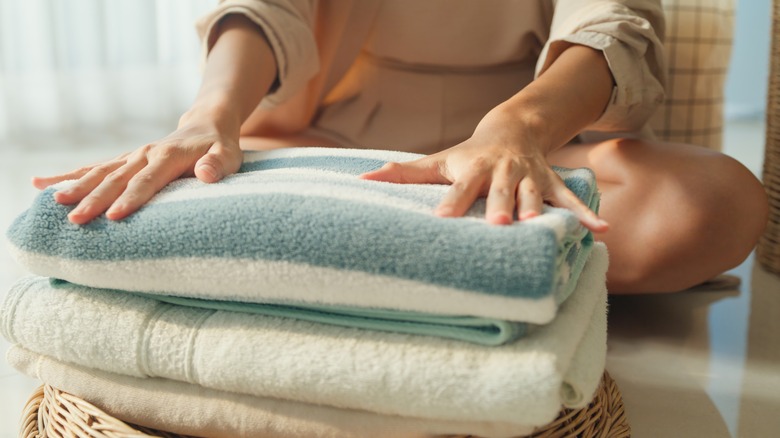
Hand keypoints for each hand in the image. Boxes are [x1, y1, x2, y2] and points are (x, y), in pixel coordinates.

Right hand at [32, 119, 242, 223]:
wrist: (206, 125)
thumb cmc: (219, 147)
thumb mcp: (229, 154)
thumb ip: (219, 165)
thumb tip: (207, 175)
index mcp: (169, 155)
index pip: (148, 180)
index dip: (131, 198)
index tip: (113, 216)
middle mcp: (145, 154)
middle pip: (117, 179)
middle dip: (95, 199)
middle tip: (76, 220)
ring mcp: (132, 156)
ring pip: (100, 172)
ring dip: (77, 187)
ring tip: (52, 202)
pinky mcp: (125, 160)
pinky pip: (94, 168)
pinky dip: (69, 176)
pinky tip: (42, 184)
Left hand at [360, 108, 608, 232]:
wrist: (513, 130)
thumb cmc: (468, 155)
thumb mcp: (438, 161)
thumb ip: (404, 173)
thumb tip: (361, 179)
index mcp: (474, 169)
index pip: (461, 187)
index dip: (452, 202)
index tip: (442, 220)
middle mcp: (504, 172)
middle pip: (502, 190)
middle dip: (501, 206)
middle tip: (499, 224)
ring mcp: (531, 178)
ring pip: (536, 194)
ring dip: (540, 209)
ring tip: (542, 228)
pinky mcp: (551, 183)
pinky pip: (570, 199)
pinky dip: (585, 214)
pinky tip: (600, 231)